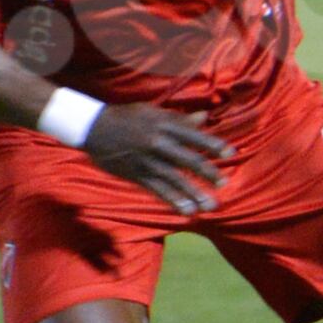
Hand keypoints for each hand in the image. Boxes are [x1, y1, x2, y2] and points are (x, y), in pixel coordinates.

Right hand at [83, 105, 231, 215]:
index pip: (193, 135)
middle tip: (224, 183)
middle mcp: (157, 142)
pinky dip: (173, 200)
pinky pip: (158, 190)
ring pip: (175, 179)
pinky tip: (186, 210)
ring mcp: (146, 160)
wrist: (93, 127)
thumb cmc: (126, 116)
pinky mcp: (136, 174)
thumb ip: (178, 119)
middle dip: (208, 172)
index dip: (213, 145)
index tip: (230, 154)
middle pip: (188, 159)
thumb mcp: (152, 112)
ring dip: (194, 193)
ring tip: (209, 205)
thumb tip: (204, 117)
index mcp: (163, 124)